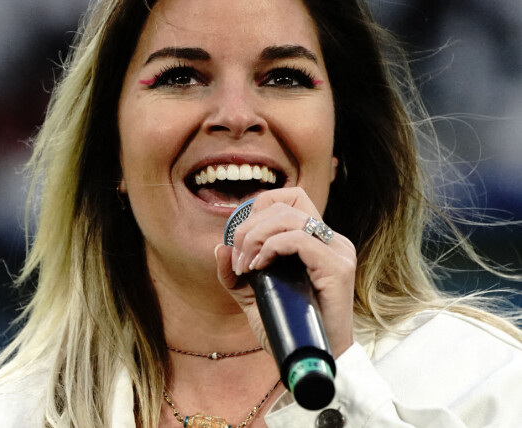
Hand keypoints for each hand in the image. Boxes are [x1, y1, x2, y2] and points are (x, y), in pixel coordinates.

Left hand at [215, 187, 356, 358]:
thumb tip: (219, 247)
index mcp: (317, 239)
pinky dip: (272, 247)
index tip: (241, 239)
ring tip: (246, 266)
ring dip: (256, 237)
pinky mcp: (338, 267)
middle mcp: (331, 239)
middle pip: (284, 205)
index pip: (291, 197)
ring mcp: (338, 251)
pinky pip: (299, 239)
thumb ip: (235, 272)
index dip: (260, 207)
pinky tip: (260, 266)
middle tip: (239, 260)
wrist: (312, 360)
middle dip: (249, 227)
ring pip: (289, 217)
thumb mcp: (252, 295)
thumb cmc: (287, 327)